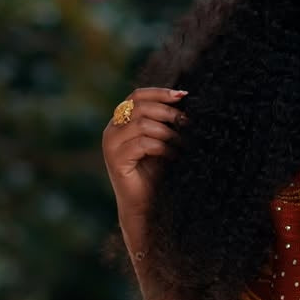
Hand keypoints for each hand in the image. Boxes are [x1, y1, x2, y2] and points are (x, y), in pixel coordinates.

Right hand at [102, 86, 186, 224]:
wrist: (145, 206)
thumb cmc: (156, 174)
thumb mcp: (162, 141)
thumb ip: (165, 121)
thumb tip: (185, 98)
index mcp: (120, 121)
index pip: (138, 96)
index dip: (161, 93)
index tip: (184, 96)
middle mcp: (111, 130)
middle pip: (141, 107)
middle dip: (169, 113)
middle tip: (188, 124)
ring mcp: (110, 144)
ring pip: (143, 124)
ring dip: (169, 133)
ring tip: (183, 145)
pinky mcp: (115, 159)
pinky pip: (143, 144)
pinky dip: (163, 148)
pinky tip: (174, 157)